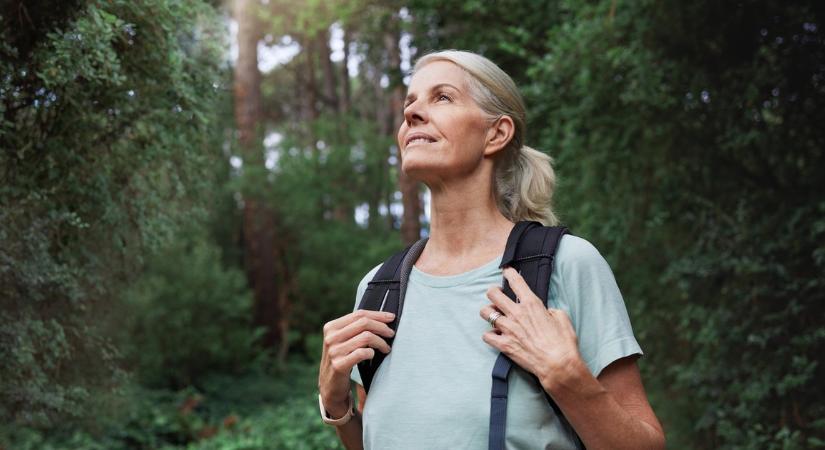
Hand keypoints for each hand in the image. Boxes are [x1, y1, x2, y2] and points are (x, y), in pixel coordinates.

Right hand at [318, 310, 394, 416]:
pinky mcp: (339, 365)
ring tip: (386, 348)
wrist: (330, 386)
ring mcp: (334, 351)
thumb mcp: (343, 341)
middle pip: (363, 323)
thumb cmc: (342, 359)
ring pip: (366, 337)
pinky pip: (362, 353)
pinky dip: (372, 352)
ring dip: (381, 342)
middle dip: (382, 327)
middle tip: (391, 334)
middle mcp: (331, 337)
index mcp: (331, 327)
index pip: (359, 314)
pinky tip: (374, 355)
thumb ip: (355, 328)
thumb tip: (383, 317)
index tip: (391, 318)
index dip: (378, 315)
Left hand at [480, 267, 583, 390]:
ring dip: (489, 312)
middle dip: (493, 291)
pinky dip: (489, 335)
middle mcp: (516, 313)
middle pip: (493, 293)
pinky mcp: (504, 345)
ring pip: (486, 312)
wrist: (558, 365)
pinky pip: (486, 335)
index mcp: (532, 304)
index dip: (509, 273)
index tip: (506, 271)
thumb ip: (549, 310)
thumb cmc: (563, 342)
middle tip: (496, 294)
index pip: (515, 281)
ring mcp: (508, 329)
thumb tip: (544, 311)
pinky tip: (495, 335)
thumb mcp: (562, 318)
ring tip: (493, 315)